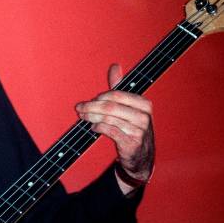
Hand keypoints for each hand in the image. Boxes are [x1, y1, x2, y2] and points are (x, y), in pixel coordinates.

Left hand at [75, 64, 154, 193]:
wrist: (141, 156)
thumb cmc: (132, 127)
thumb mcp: (128, 107)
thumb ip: (119, 87)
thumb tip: (115, 66)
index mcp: (144, 104)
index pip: (116, 95)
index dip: (99, 97)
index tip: (88, 102)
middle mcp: (144, 116)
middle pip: (110, 107)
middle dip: (91, 107)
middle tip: (79, 109)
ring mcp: (139, 131)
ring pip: (108, 119)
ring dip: (91, 117)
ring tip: (84, 118)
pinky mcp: (132, 144)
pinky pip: (110, 131)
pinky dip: (98, 128)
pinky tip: (93, 127)